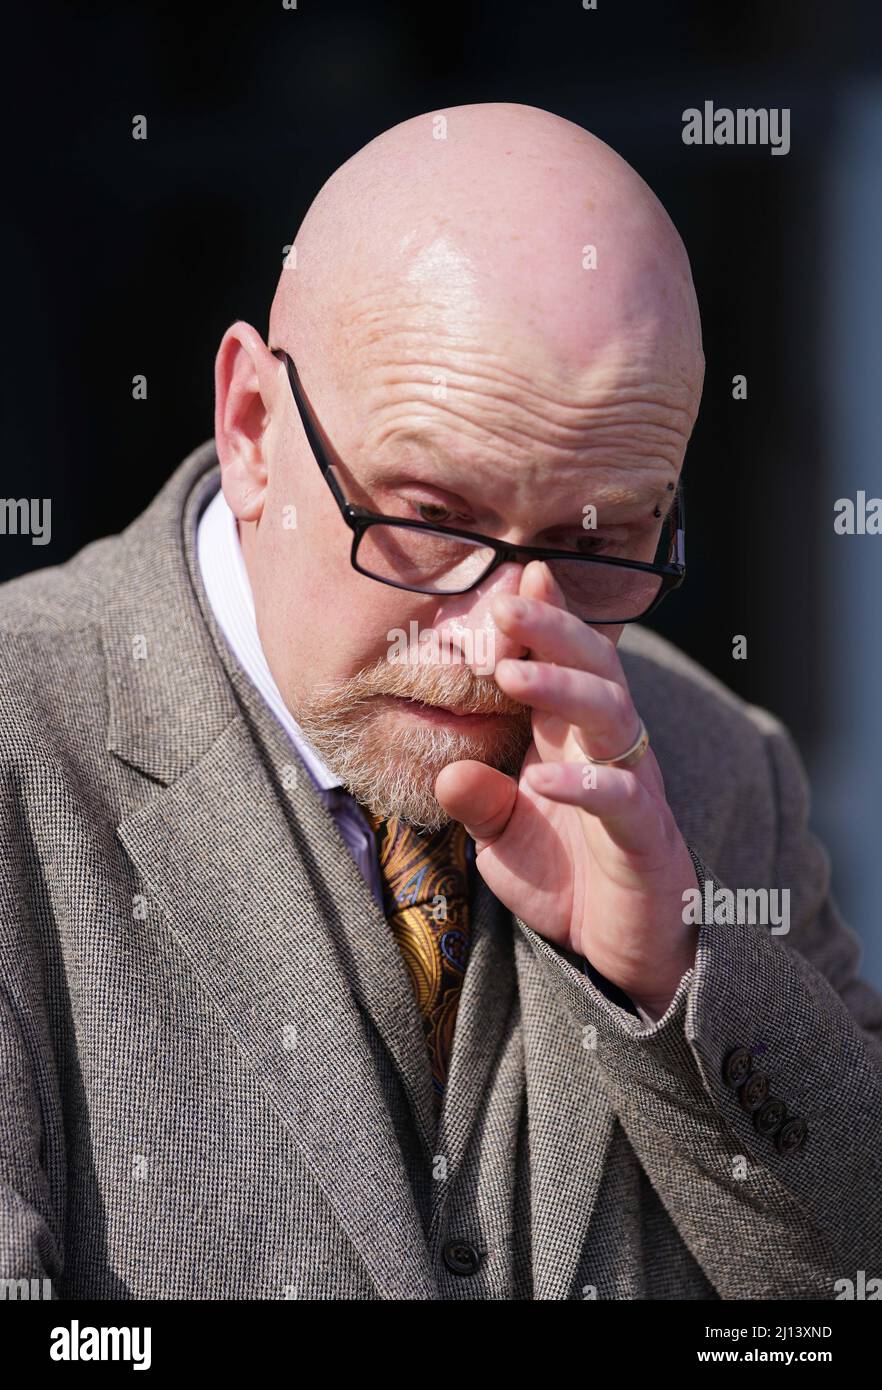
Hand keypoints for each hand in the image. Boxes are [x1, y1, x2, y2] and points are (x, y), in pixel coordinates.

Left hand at [434, 560, 698, 1020]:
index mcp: (570, 737)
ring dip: (562, 688)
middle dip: (554, 627)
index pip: (562, 662)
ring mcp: (632, 785)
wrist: (613, 953)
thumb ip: (477, 800)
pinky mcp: (644, 835)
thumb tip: (447, 770)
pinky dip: (584, 784)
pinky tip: (542, 781)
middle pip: (596, 666)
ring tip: (509, 673)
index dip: (542, 621)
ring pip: (613, 714)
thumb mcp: (502, 837)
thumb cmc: (563, 878)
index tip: (508, 579)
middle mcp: (607, 748)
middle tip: (505, 601)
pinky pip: (621, 798)